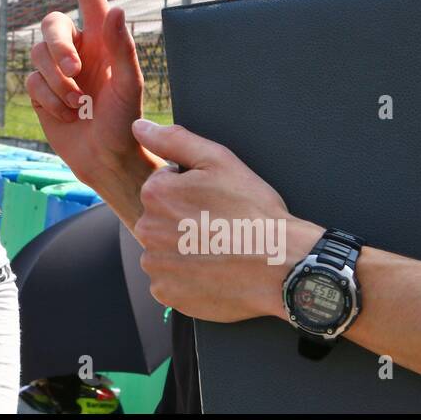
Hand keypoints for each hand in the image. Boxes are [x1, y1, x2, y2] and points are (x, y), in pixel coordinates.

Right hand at [26, 0, 160, 219]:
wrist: (106, 160)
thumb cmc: (126, 122)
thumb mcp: (130, 85)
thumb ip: (122, 47)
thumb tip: (114, 9)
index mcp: (103, 39)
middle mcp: (79, 48)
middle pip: (51, 25)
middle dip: (58, 50)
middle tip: (75, 76)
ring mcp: (58, 70)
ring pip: (37, 55)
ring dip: (56, 83)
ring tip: (78, 106)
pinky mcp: (41, 91)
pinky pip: (31, 81)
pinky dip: (47, 99)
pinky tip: (66, 115)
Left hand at [130, 118, 321, 322]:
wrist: (281, 266)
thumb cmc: (253, 211)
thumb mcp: (219, 161)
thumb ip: (174, 139)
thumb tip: (139, 127)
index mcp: (155, 193)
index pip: (163, 185)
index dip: (191, 190)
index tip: (215, 201)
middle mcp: (146, 229)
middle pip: (160, 217)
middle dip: (183, 218)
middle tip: (218, 225)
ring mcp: (155, 264)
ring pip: (163, 248)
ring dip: (183, 248)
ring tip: (217, 249)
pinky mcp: (166, 292)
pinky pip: (169, 278)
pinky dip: (186, 276)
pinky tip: (211, 270)